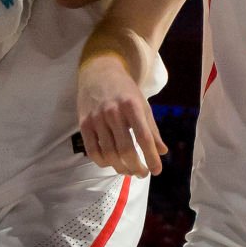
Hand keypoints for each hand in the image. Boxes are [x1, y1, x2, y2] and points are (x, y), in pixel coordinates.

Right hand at [77, 55, 167, 175]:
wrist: (99, 73)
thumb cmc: (125, 91)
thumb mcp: (143, 105)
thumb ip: (152, 129)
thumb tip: (162, 151)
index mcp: (132, 106)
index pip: (144, 137)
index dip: (151, 157)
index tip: (157, 170)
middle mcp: (113, 112)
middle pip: (125, 149)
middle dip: (136, 166)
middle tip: (142, 173)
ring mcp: (96, 119)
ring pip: (108, 153)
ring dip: (120, 167)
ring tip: (129, 171)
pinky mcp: (83, 124)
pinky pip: (92, 150)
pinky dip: (103, 162)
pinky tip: (111, 164)